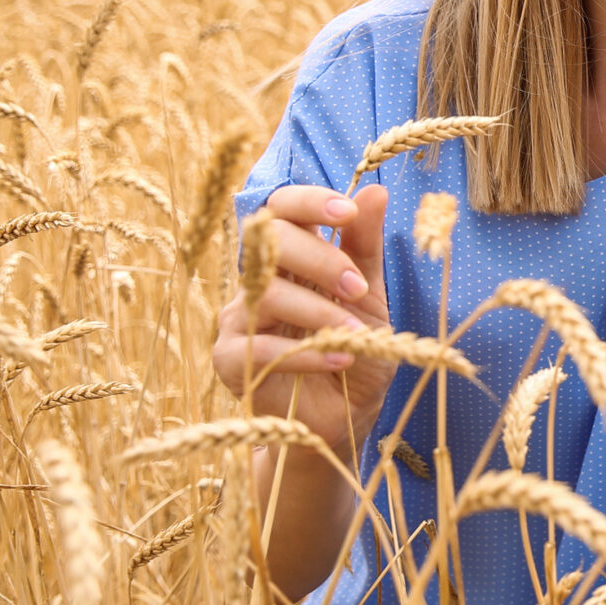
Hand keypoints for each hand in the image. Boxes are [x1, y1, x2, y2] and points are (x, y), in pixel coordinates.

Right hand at [211, 184, 392, 463]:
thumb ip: (364, 247)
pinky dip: (307, 351)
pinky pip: (260, 345)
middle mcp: (259, 279)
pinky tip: (341, 357)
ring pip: (265, 293)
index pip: (282, 208)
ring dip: (319, 311)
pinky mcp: (230, 358)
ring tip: (357, 333)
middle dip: (319, 257)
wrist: (346, 414)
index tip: (347, 211)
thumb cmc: (356, 349)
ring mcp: (239, 316)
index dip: (309, 201)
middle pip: (268, 240)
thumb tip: (375, 190)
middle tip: (357, 286)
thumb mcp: (370, 295)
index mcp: (291, 257)